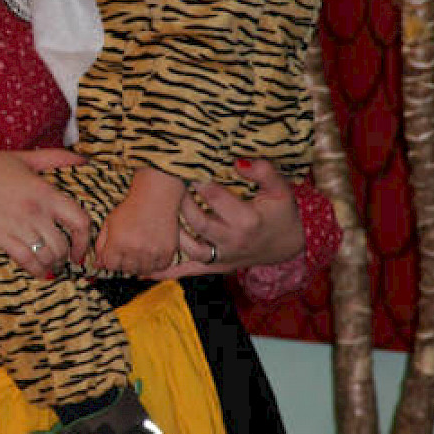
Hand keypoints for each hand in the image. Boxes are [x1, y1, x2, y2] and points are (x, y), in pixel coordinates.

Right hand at [0, 149, 91, 277]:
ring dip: (52, 264)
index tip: (81, 248)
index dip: (85, 239)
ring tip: (51, 265)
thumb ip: (55, 158)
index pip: (79, 219)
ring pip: (47, 255)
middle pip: (63, 244)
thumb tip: (83, 158)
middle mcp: (35, 211)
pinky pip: (27, 261)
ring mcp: (18, 226)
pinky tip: (38, 272)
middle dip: (66, 256)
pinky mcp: (1, 238)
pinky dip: (36, 270)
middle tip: (63, 259)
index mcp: (45, 191)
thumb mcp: (23, 158)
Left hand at [93, 169, 182, 276]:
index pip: (110, 265)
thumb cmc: (131, 208)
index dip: (112, 260)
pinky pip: (159, 268)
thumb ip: (101, 245)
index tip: (116, 253)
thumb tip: (97, 265)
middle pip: (126, 270)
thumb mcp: (109, 223)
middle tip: (130, 249)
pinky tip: (152, 251)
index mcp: (117, 242)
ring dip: (140, 264)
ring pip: (143, 271)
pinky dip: (156, 263)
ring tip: (141, 251)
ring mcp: (152, 252)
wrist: (156, 197)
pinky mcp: (167, 252)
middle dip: (125, 262)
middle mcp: (135, 249)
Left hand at [152, 158, 303, 279]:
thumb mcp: (280, 189)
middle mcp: (232, 240)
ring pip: (189, 247)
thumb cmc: (281, 212)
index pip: (215, 198)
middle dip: (181, 203)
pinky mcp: (215, 266)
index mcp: (247, 220)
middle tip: (169, 187)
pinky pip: (188, 271)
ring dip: (171, 232)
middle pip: (198, 221)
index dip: (198, 182)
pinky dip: (167, 272)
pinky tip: (145, 270)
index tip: (185, 168)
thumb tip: (238, 161)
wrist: (288, 244)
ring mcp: (222, 256)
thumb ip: (263, 172)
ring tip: (156, 216)